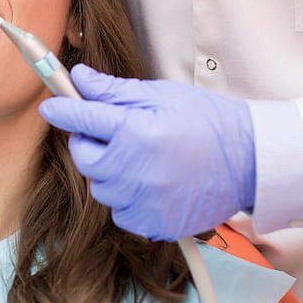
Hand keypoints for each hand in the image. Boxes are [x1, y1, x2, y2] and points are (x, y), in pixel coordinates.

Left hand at [39, 64, 255, 240]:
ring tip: (139, 157)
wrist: (250, 161)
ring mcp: (143, 201)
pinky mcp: (152, 224)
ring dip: (108, 171)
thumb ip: (114, 91)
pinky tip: (149, 181)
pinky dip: (126, 197)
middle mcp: (134, 170)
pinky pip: (119, 211)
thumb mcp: (161, 94)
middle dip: (88, 141)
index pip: (81, 118)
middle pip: (83, 157)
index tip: (51, 105)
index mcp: (136, 131)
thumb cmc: (209, 122)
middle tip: (109, 130)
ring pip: (100, 186)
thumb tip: (79, 78)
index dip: (61, 108)